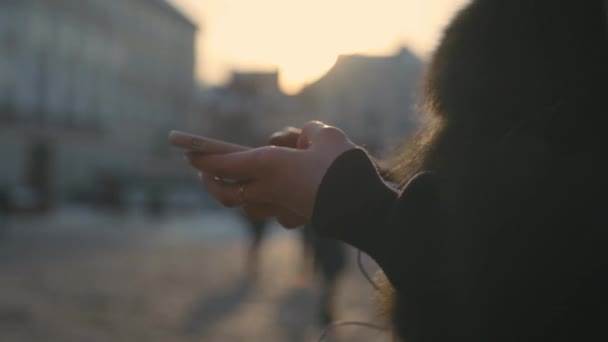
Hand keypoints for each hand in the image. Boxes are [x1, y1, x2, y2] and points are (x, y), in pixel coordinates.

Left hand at [186, 121, 356, 227]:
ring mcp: (280, 208)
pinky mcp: (296, 218)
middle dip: (211, 182)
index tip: (188, 155)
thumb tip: (301, 141)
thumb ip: (307, 133)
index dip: (204, 160)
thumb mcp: (324, 135)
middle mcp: (267, 190)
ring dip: (237, 195)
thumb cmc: (340, 166)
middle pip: (226, 193)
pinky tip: (273, 195)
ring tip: (235, 183)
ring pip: (247, 207)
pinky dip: (268, 203)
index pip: (224, 165)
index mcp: (267, 165)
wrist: (361, 205)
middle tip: (202, 172)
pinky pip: (275, 212)